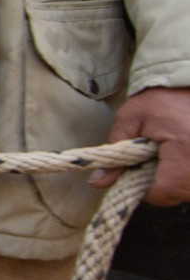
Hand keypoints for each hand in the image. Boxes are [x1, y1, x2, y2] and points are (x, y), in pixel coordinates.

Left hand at [90, 86, 189, 205]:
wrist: (188, 84)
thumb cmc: (159, 99)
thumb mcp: (129, 120)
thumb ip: (113, 154)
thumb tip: (98, 182)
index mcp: (184, 151)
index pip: (163, 193)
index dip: (145, 189)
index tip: (137, 172)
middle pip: (178, 194)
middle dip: (160, 184)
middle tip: (151, 159)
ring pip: (188, 190)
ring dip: (175, 179)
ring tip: (167, 154)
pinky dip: (185, 173)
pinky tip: (179, 154)